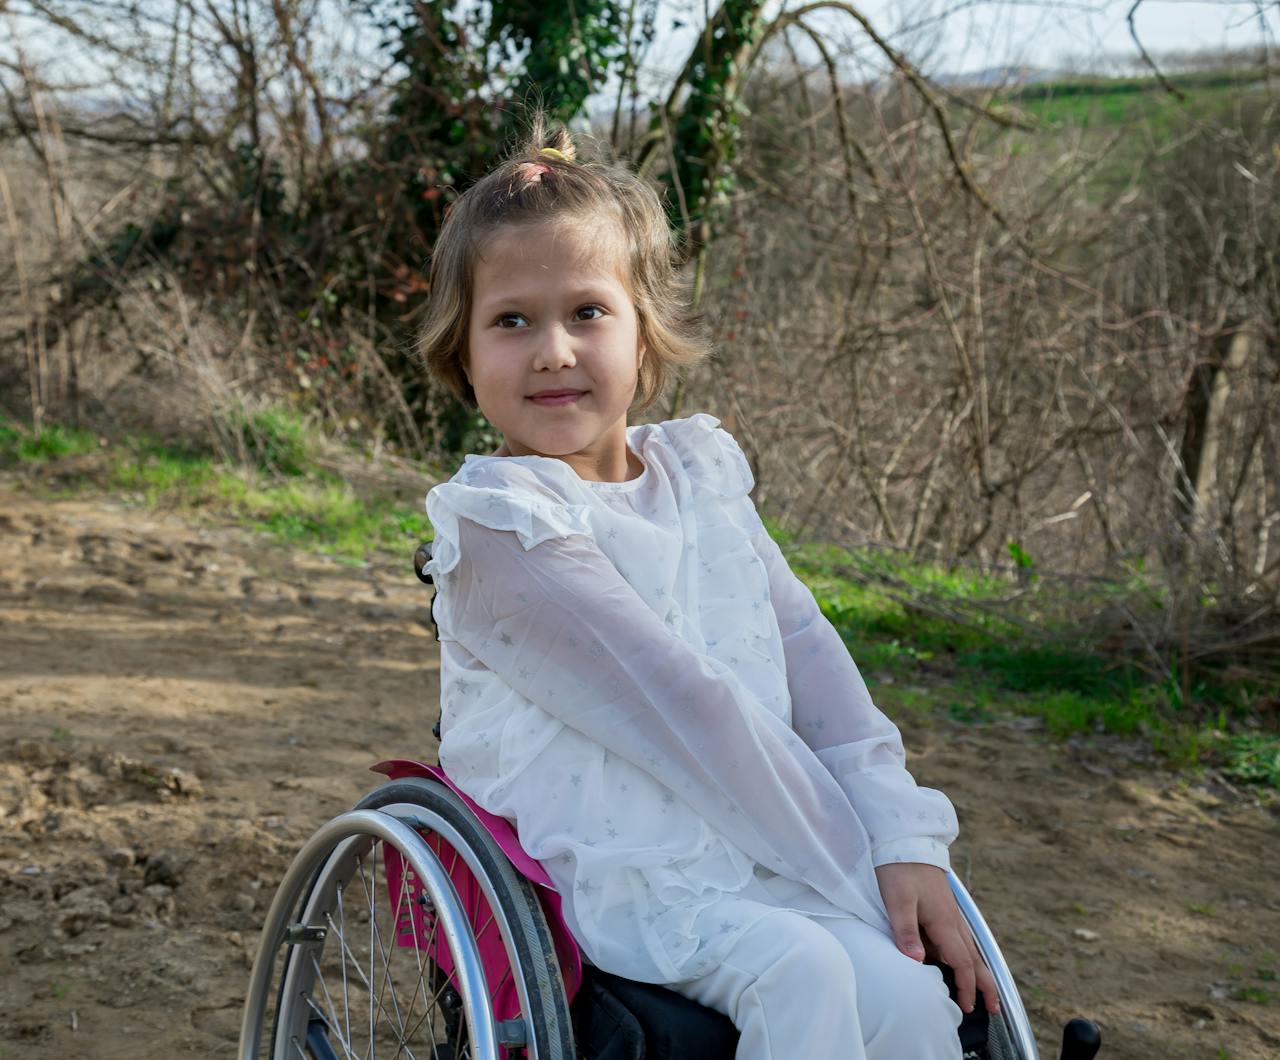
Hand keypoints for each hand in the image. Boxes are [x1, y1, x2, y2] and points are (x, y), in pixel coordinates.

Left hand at [874, 862, 1000, 1014]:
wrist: (905, 840)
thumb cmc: (900, 869)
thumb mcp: (898, 900)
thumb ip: (906, 931)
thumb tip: (917, 962)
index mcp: (944, 922)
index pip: (962, 962)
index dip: (967, 986)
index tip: (968, 1007)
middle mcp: (952, 920)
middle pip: (974, 958)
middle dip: (984, 984)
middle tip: (993, 1008)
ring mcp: (949, 912)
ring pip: (969, 947)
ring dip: (977, 970)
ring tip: (983, 989)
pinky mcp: (942, 906)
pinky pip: (959, 937)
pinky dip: (965, 954)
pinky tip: (958, 958)